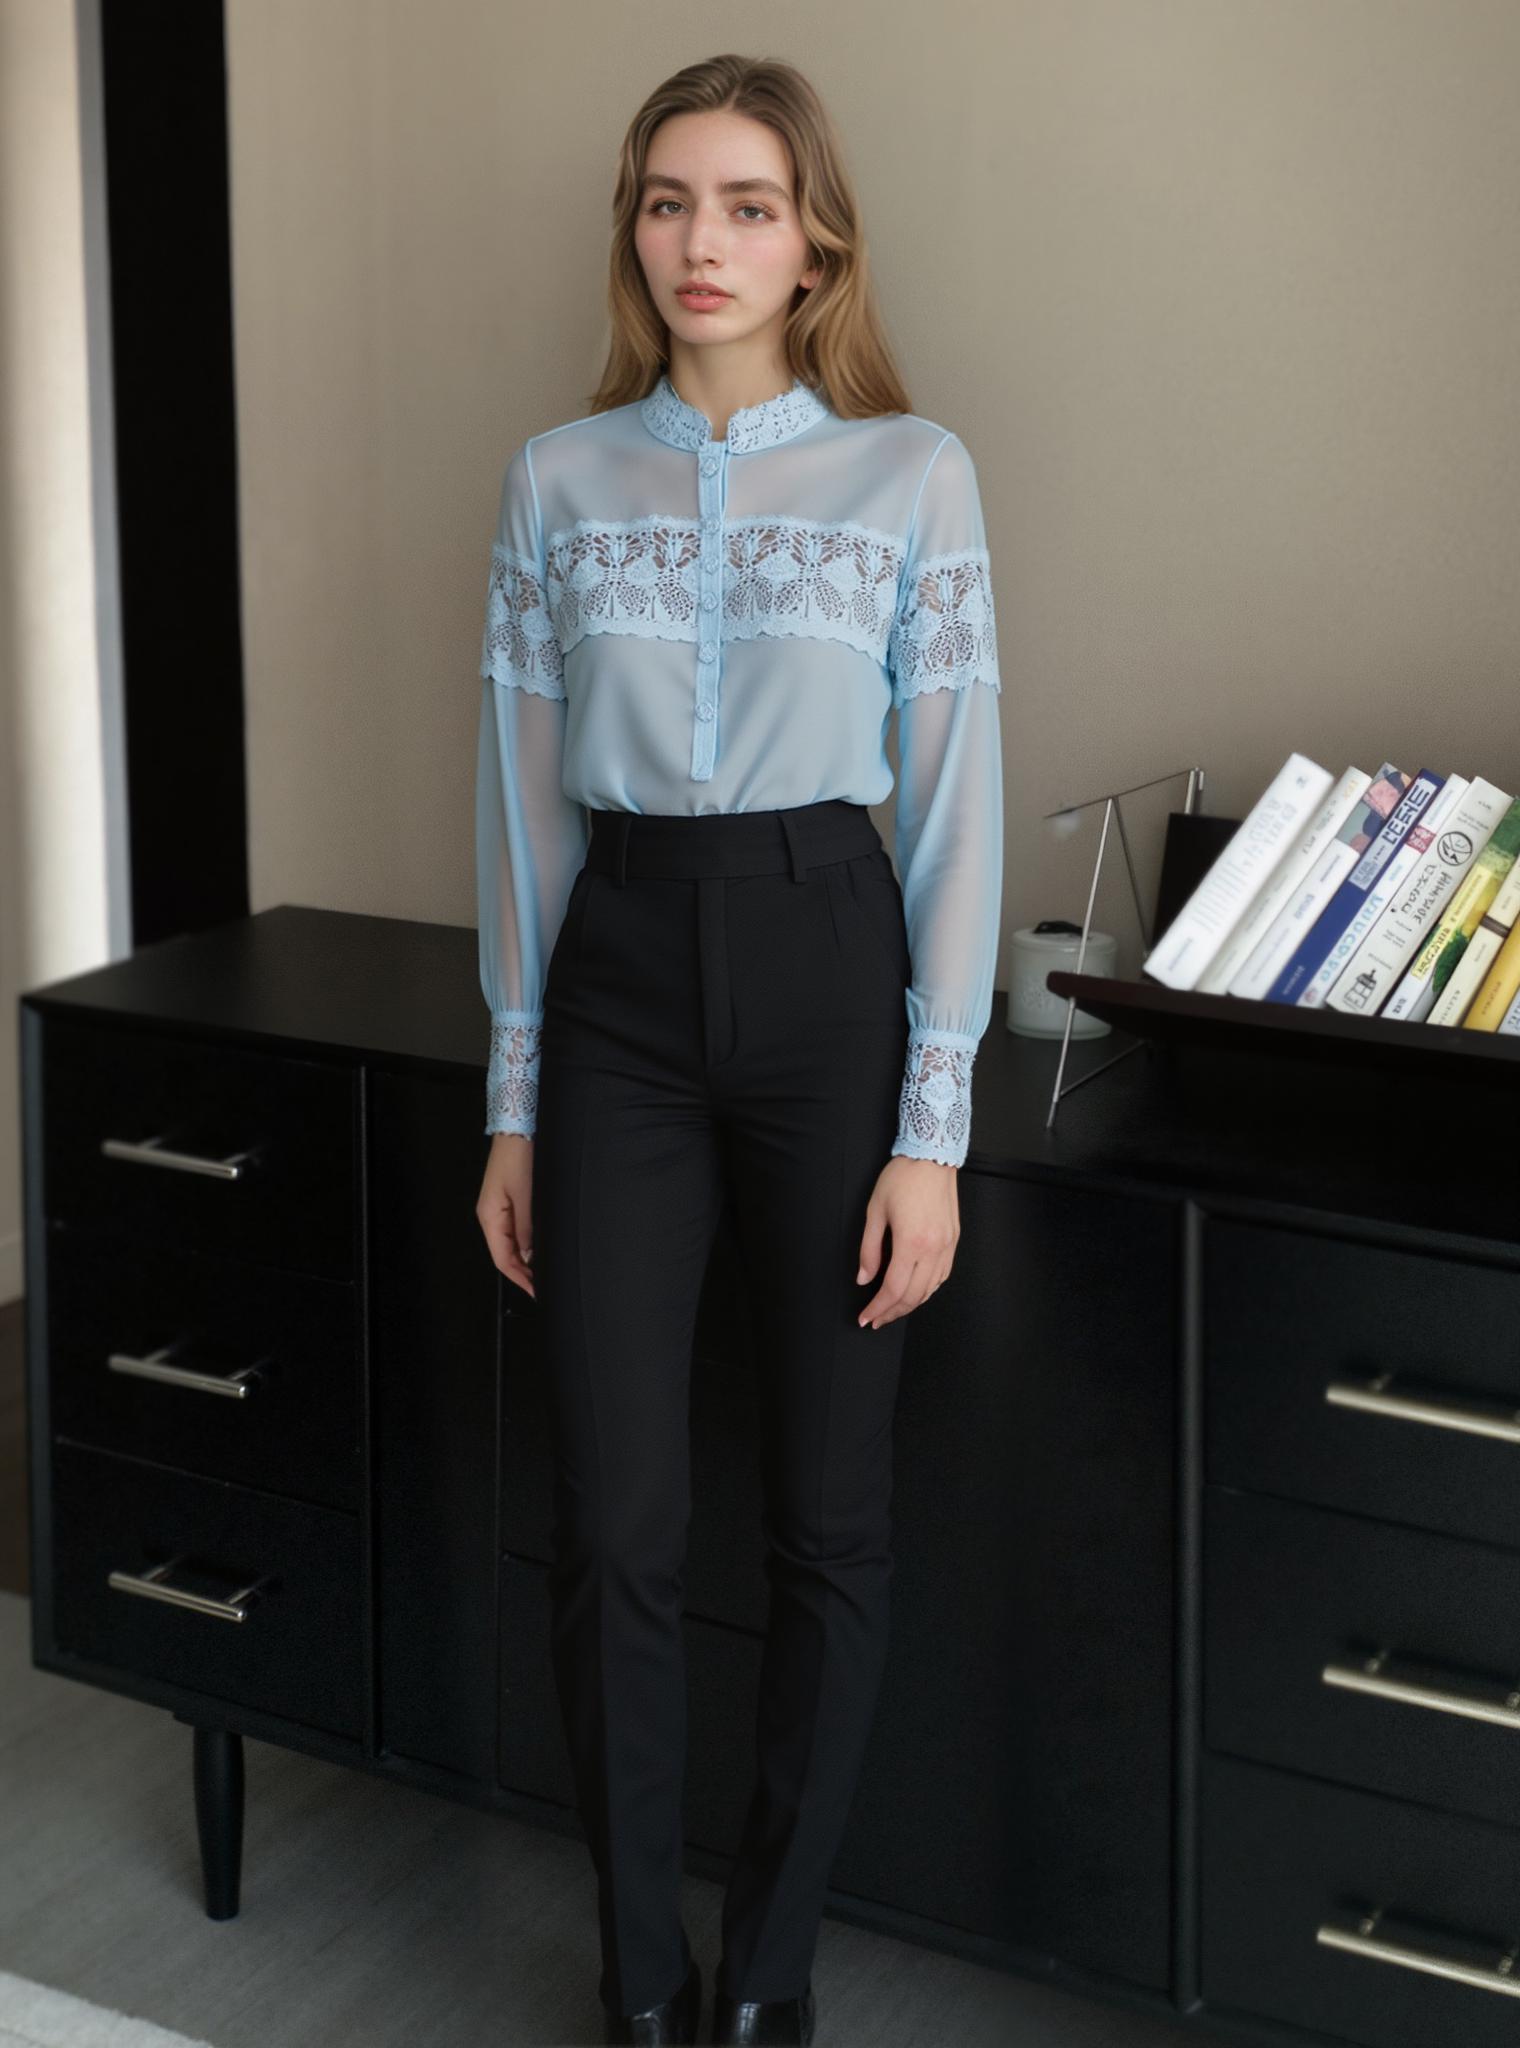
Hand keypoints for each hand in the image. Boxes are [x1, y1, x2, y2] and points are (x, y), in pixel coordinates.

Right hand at [477, 1131, 535, 1296]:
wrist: (520, 1129)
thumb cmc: (519, 1157)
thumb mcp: (528, 1196)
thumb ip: (527, 1229)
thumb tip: (529, 1256)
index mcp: (490, 1217)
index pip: (502, 1259)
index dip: (520, 1279)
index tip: (536, 1291)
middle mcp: (491, 1215)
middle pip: (504, 1254)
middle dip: (523, 1273)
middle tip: (543, 1286)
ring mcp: (498, 1208)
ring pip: (509, 1244)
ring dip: (525, 1260)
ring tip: (542, 1273)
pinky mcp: (507, 1200)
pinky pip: (514, 1230)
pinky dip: (525, 1244)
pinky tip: (537, 1249)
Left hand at [855, 1155, 958, 1328]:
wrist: (932, 1156)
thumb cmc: (901, 1179)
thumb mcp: (875, 1212)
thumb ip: (869, 1250)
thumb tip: (864, 1278)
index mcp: (912, 1243)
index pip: (894, 1289)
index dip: (878, 1308)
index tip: (865, 1317)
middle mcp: (934, 1249)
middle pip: (914, 1296)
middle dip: (892, 1312)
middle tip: (876, 1319)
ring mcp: (948, 1246)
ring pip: (931, 1289)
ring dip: (910, 1304)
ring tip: (892, 1309)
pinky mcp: (954, 1240)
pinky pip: (942, 1276)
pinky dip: (927, 1289)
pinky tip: (915, 1290)